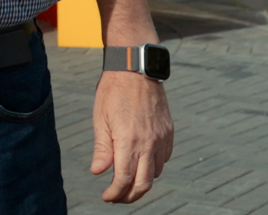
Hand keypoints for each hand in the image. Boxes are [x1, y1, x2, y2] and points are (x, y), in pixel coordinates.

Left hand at [89, 71, 172, 202]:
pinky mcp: (169, 132)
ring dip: (142, 182)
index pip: (124, 179)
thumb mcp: (101, 119)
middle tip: (118, 197)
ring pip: (156, 173)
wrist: (136, 70)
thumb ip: (102, 149)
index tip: (107, 196)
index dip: (115, 193)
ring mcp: (161, 138)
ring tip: (128, 182)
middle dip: (130, 196)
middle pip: (144, 184)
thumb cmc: (113, 92)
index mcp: (128, 141)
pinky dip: (154, 167)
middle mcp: (149, 143)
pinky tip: (142, 163)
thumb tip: (98, 172)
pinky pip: (165, 158)